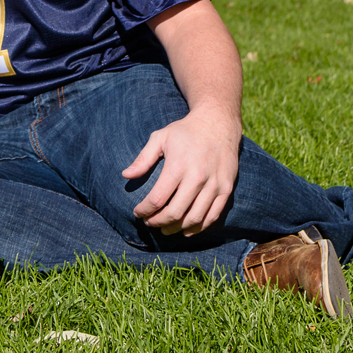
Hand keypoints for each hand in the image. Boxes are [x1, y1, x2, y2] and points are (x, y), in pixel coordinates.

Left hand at [123, 109, 241, 236]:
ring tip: (165, 229)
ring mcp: (214, 185)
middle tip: (150, 223)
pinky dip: (198, 227)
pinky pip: (212, 216)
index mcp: (178, 165)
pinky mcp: (226, 189)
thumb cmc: (185, 131)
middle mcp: (197, 177)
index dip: (145, 210)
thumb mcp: (160, 138)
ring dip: (177, 228)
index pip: (158, 198)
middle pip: (175, 212)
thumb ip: (143, 159)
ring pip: (194, 218)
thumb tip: (126, 176)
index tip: (138, 213)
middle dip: (158, 222)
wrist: (217, 124)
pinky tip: (187, 229)